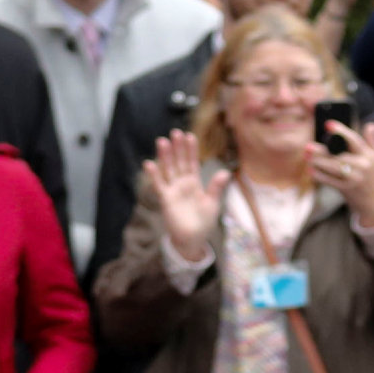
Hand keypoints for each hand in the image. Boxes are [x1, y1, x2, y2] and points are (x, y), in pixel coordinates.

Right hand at [144, 132, 220, 266]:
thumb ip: (215, 187)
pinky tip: (149, 163)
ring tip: (162, 141)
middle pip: (179, 162)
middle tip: (175, 132)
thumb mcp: (212, 203)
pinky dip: (154, 175)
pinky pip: (159, 185)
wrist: (193, 239)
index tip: (190, 136)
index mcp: (194, 183)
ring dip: (165, 156)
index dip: (191, 150)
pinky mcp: (166, 199)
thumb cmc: (203, 222)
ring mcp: (173, 190)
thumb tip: (225, 172)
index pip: (192, 162)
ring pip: (168, 169)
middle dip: (177, 148)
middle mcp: (182, 184)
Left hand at [313, 119, 373, 230]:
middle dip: (322, 151)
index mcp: (369, 156)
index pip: (354, 140)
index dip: (341, 131)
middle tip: (308, 146)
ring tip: (307, 156)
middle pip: (339, 155)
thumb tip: (371, 125)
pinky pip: (331, 181)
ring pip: (333, 168)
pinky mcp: (348, 189)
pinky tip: (311, 171)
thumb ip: (372, 141)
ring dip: (318, 163)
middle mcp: (363, 166)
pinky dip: (320, 176)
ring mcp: (355, 179)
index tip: (328, 124)